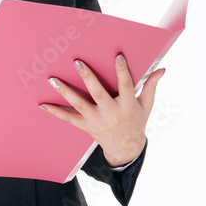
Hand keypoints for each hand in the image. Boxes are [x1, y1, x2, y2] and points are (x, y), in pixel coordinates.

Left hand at [38, 53, 164, 166]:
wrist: (125, 148)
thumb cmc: (136, 122)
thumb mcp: (146, 105)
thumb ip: (151, 86)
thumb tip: (162, 69)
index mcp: (128, 106)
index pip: (126, 86)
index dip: (122, 71)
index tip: (118, 56)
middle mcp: (111, 113)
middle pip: (98, 93)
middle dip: (87, 77)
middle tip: (77, 62)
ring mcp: (97, 120)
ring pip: (79, 104)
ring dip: (65, 91)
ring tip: (53, 79)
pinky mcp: (86, 126)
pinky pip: (69, 118)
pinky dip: (55, 112)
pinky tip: (43, 104)